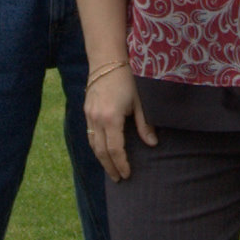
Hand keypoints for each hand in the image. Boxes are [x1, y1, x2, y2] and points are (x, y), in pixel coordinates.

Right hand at [83, 65, 155, 180]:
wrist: (107, 60)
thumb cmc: (127, 79)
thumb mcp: (140, 101)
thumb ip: (145, 124)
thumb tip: (152, 144)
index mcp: (111, 118)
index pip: (115, 149)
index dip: (121, 164)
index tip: (127, 174)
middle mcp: (97, 119)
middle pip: (101, 151)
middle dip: (110, 167)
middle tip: (118, 179)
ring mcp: (89, 115)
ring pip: (93, 144)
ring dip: (101, 159)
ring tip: (111, 169)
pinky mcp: (86, 110)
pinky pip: (90, 134)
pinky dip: (96, 146)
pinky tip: (103, 152)